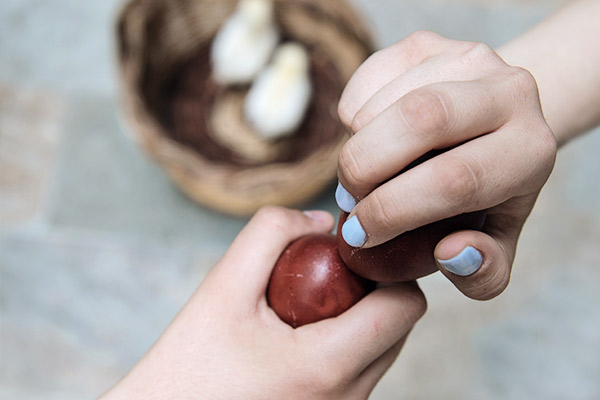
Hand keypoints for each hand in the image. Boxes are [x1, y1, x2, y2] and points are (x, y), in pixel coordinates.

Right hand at [100, 207, 425, 399]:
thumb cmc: (187, 368)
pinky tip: (295, 336)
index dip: (386, 268)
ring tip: (300, 307)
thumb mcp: (221, 288)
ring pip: (382, 349)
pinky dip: (342, 344)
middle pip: (398, 326)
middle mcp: (348, 399)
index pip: (405, 306)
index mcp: (328, 366)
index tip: (347, 253)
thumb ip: (271, 234)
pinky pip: (360, 371)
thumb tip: (320, 220)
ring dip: (355, 316)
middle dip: (369, 289)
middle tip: (318, 274)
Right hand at [336, 31, 556, 299]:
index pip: (456, 179)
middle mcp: (511, 93)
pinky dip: (352, 112)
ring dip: (355, 142)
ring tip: (359, 172)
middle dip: (364, 166)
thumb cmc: (488, 193)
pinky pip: (372, 73)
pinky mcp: (432, 42)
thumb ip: (482, 271)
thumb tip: (451, 252)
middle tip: (347, 197)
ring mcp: (470, 59)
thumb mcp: (495, 239)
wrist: (494, 128)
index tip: (360, 234)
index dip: (394, 210)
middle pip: (422, 119)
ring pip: (390, 98)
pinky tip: (366, 136)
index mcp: (530, 152)